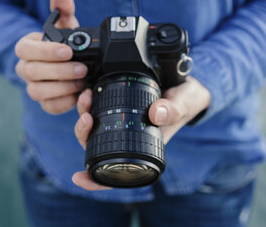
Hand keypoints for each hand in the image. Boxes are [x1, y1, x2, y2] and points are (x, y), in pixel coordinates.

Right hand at [15, 0, 87, 114]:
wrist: (66, 64)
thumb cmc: (61, 43)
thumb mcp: (64, 24)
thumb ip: (62, 8)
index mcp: (27, 48)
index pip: (25, 49)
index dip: (45, 51)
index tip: (67, 50)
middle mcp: (26, 68)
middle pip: (32, 73)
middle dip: (59, 71)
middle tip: (82, 67)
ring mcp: (34, 87)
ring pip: (38, 92)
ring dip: (62, 87)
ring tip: (82, 81)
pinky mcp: (45, 102)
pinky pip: (49, 107)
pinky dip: (64, 103)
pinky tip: (79, 94)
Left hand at [71, 76, 210, 190]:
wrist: (185, 84)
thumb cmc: (186, 101)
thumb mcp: (184, 103)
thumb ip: (173, 109)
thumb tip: (156, 114)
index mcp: (144, 150)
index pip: (117, 174)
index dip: (95, 180)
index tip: (78, 178)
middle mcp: (130, 140)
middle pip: (97, 149)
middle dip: (84, 135)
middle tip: (87, 119)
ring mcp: (122, 125)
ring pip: (93, 129)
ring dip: (84, 116)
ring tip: (87, 98)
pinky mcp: (118, 108)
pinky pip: (98, 111)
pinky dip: (90, 104)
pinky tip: (89, 92)